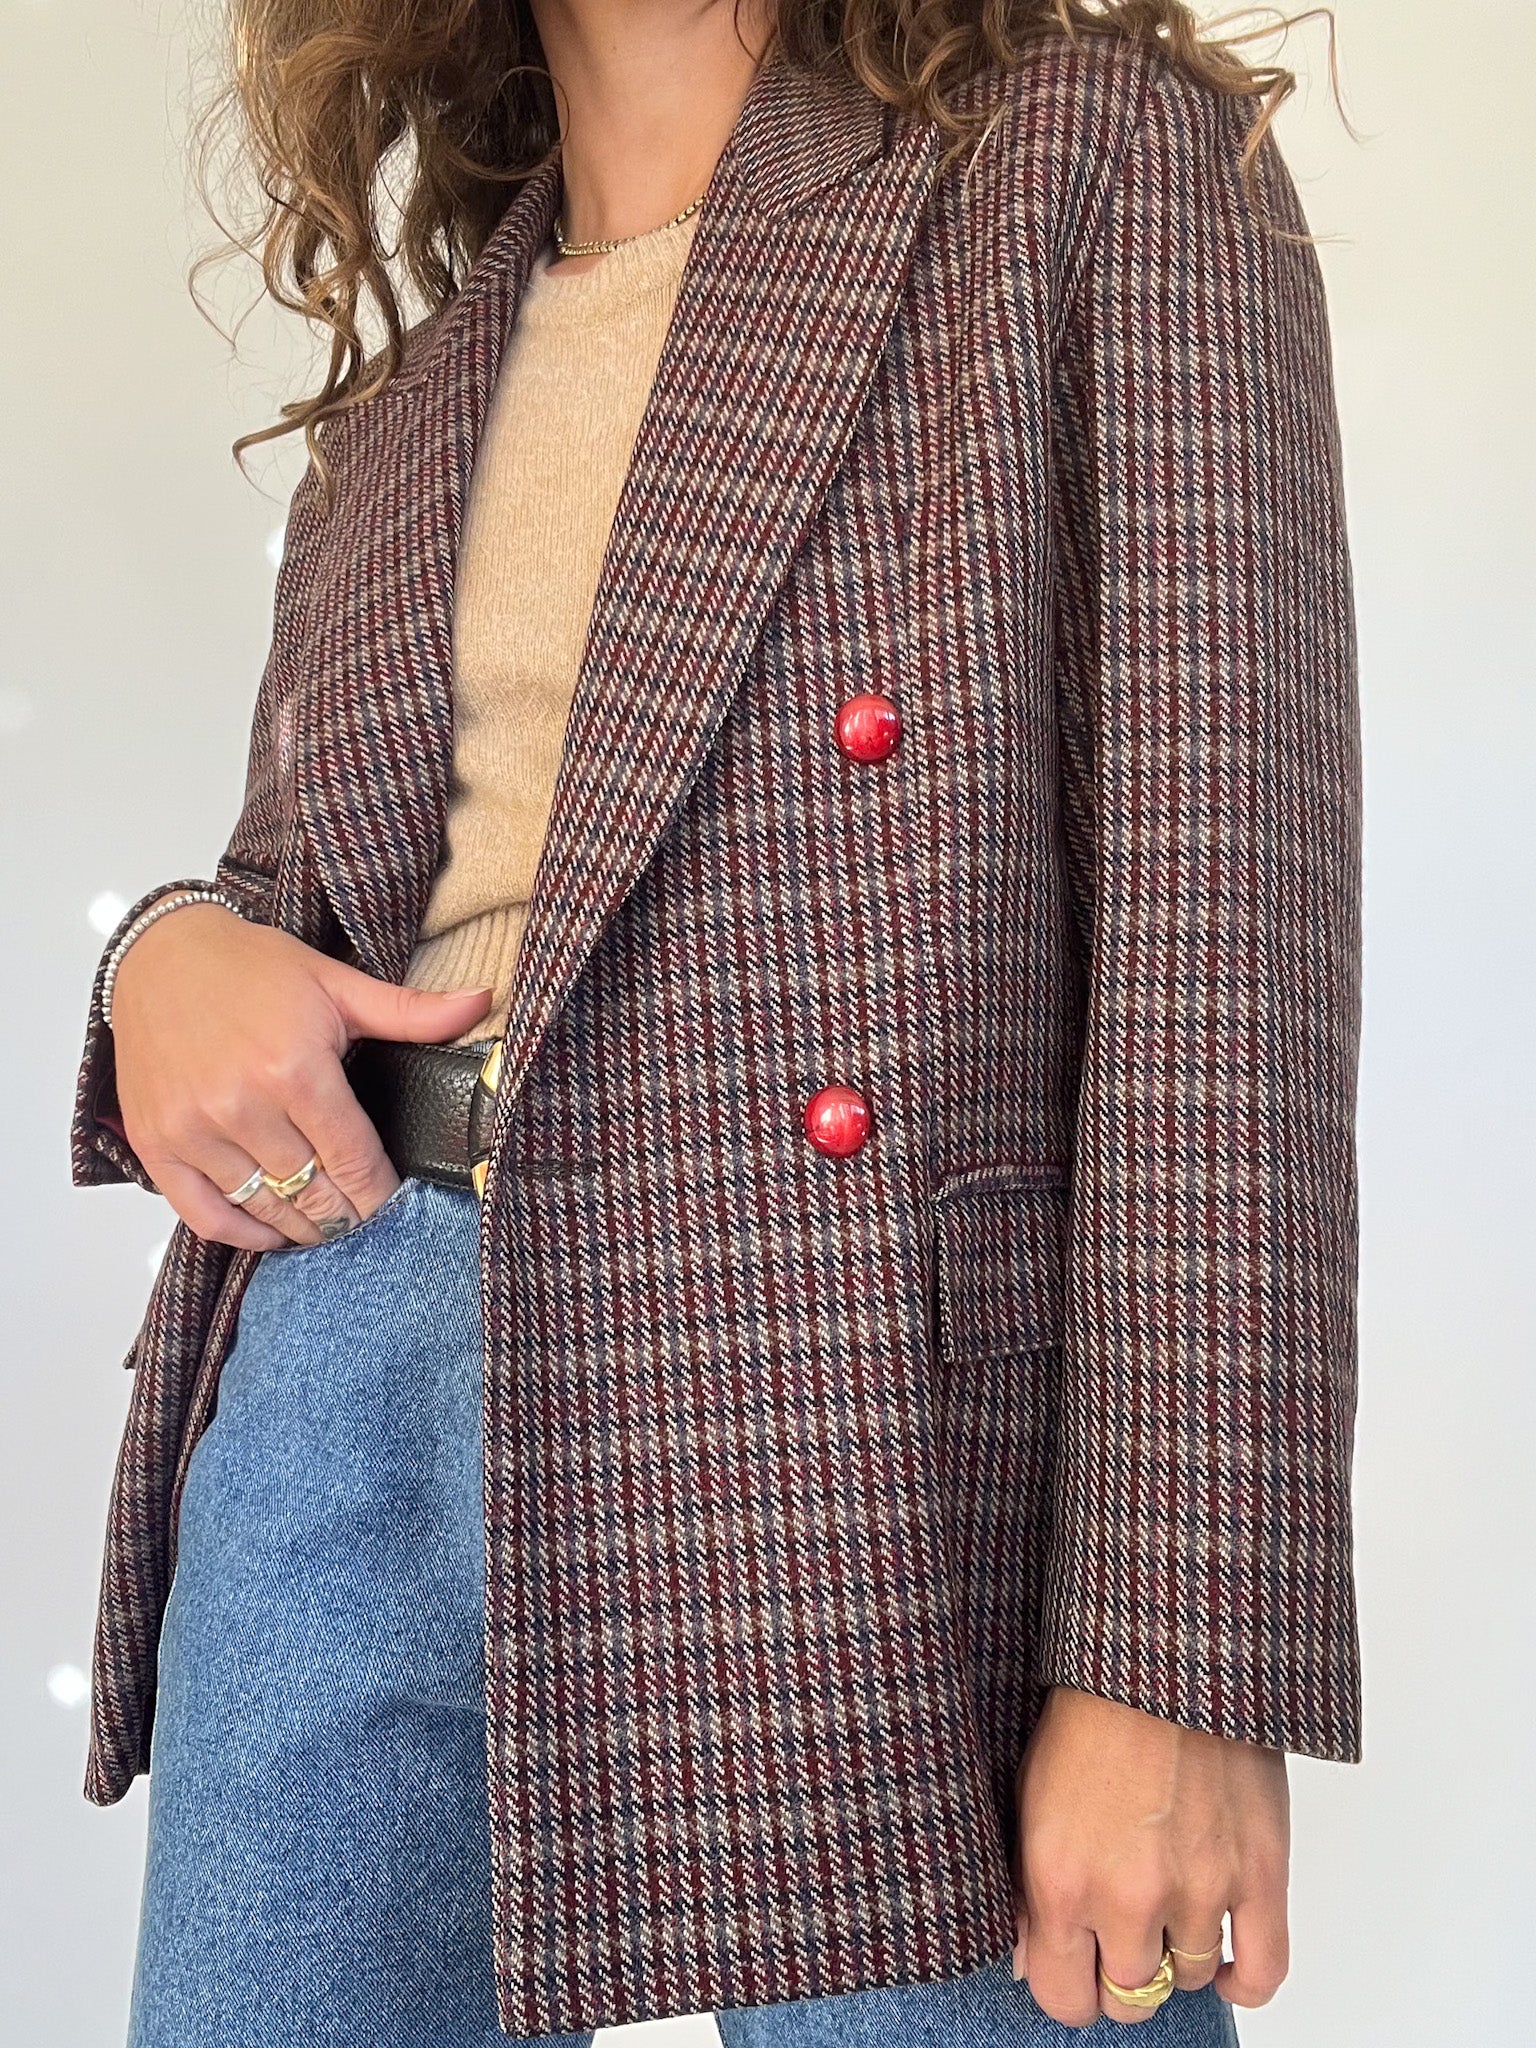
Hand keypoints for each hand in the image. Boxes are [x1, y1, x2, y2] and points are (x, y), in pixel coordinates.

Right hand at [110, 900, 493, 1250]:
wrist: (161, 954)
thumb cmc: (250, 968)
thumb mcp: (337, 983)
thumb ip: (410, 1010)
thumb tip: (482, 1002)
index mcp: (294, 1069)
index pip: (353, 1161)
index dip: (380, 1193)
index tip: (395, 1204)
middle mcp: (241, 1105)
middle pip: (312, 1195)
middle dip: (348, 1216)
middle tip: (366, 1222)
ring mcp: (194, 1129)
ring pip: (265, 1211)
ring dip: (303, 1228)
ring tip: (328, 1227)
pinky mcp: (157, 1143)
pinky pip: (206, 1215)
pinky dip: (243, 1233)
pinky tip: (271, 1231)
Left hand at [1012, 1686, 1288, 2026]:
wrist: (1162, 1654)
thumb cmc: (1091, 1710)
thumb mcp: (1029, 1796)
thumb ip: (1025, 1888)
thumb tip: (1030, 1962)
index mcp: (1060, 1880)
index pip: (1063, 1997)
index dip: (1068, 1988)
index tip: (1074, 1967)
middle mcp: (1127, 1898)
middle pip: (1127, 1998)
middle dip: (1119, 1976)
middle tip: (1118, 1940)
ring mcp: (1198, 1890)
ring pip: (1185, 1980)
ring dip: (1175, 1956)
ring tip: (1166, 1912)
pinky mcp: (1258, 1874)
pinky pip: (1262, 1972)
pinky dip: (1243, 1980)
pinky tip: (1222, 1961)